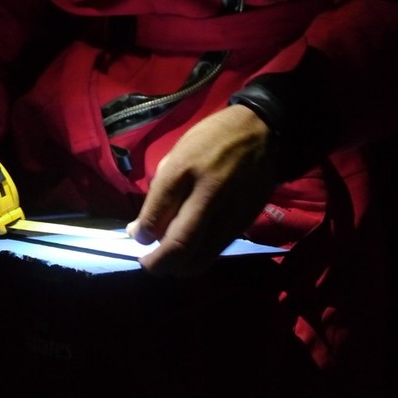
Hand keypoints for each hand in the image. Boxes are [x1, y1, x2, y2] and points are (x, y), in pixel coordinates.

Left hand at [127, 104, 277, 276]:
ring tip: (168, 260)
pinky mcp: (246, 222)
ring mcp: (230, 211)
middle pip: (179, 245)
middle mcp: (208, 193)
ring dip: (178, 266)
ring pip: (200, 257)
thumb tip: (142, 229)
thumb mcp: (178, 153)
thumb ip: (160, 191)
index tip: (138, 238)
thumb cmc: (211, 139)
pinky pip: (216, 250)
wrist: (260, 131)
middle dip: (158, 263)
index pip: (156, 215)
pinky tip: (190, 249)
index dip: (141, 235)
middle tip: (148, 264)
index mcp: (184, 168)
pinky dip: (199, 257)